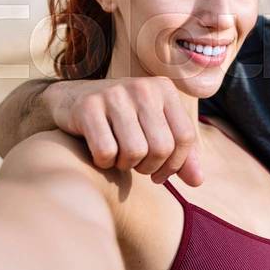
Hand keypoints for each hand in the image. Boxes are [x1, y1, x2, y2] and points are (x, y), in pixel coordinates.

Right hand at [42, 77, 201, 185]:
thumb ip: (179, 154)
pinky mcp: (88, 107)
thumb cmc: (122, 120)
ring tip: (120, 159)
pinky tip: (101, 156)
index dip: (176, 164)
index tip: (161, 174)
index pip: (186, 137)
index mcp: (164, 89)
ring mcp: (114, 95)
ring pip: (135, 152)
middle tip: (138, 167)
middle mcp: (142, 87)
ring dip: (126, 166)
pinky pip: (106, 152)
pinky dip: (104, 163)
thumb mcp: (155, 129)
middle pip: (162, 147)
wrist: (71, 99)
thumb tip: (197, 182)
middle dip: (150, 168)